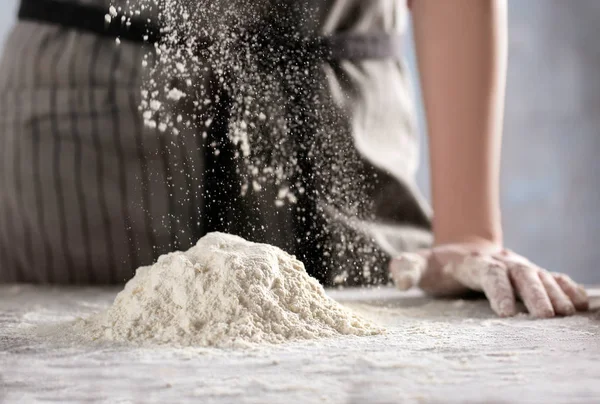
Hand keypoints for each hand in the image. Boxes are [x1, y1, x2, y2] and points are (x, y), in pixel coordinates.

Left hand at [389, 242, 588, 317]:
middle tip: (547, 317)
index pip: (490, 274)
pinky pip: (554, 277)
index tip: (508, 313)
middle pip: (522, 274)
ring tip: (567, 313)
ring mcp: (518, 266)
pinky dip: (569, 287)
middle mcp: (501, 261)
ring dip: (555, 293)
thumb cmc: (438, 265)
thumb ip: (406, 268)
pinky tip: (581, 303)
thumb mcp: (418, 264)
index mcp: (474, 261)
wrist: (461, 250)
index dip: (500, 291)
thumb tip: (399, 281)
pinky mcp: (530, 273)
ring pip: (541, 276)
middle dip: (535, 294)